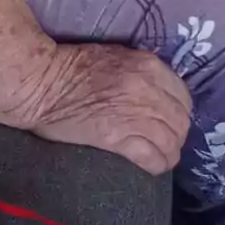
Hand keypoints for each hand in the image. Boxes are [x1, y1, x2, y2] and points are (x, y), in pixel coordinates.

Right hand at [0, 40, 192, 176]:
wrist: (40, 83)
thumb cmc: (72, 67)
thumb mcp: (118, 57)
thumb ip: (143, 73)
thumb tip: (159, 92)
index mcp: (149, 67)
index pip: (183, 97)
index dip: (180, 112)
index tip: (171, 120)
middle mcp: (148, 91)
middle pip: (181, 121)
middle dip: (177, 135)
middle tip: (167, 142)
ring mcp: (134, 115)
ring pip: (170, 142)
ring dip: (170, 153)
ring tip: (162, 158)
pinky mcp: (117, 139)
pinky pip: (151, 157)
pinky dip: (157, 165)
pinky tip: (153, 167)